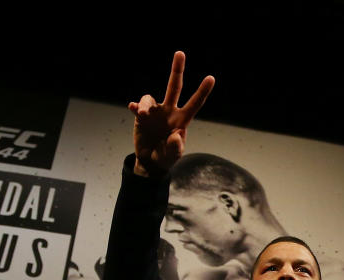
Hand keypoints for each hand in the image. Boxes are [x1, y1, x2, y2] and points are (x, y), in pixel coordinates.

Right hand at [130, 51, 214, 176]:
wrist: (150, 162)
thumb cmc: (166, 157)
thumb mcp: (173, 156)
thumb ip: (176, 147)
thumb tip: (176, 134)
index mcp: (181, 120)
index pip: (194, 104)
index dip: (202, 91)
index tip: (211, 78)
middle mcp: (169, 111)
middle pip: (174, 87)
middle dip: (177, 70)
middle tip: (180, 53)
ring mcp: (154, 113)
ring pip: (149, 99)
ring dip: (145, 104)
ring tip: (141, 113)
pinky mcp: (141, 117)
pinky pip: (137, 107)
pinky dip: (135, 106)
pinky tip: (132, 108)